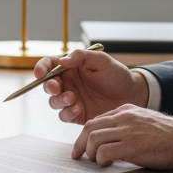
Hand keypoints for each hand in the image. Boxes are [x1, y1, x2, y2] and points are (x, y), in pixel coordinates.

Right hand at [34, 49, 148, 123]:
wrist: (132, 95)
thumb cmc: (117, 75)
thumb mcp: (101, 60)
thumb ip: (81, 57)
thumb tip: (62, 61)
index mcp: (70, 67)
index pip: (49, 65)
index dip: (41, 68)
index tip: (40, 73)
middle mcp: (68, 83)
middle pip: (48, 85)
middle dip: (49, 87)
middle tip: (57, 88)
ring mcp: (72, 99)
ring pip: (54, 102)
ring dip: (59, 100)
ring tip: (73, 98)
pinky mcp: (77, 114)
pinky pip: (64, 115)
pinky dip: (67, 113)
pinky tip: (78, 108)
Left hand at [72, 104, 172, 168]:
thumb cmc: (169, 135)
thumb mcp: (144, 121)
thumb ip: (127, 125)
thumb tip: (111, 140)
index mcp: (126, 110)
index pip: (96, 120)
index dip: (85, 134)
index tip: (81, 145)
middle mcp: (124, 117)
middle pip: (90, 127)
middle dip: (80, 143)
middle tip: (77, 156)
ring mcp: (127, 131)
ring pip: (94, 138)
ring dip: (90, 153)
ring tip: (96, 161)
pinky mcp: (132, 146)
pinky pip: (105, 152)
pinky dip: (101, 159)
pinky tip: (106, 164)